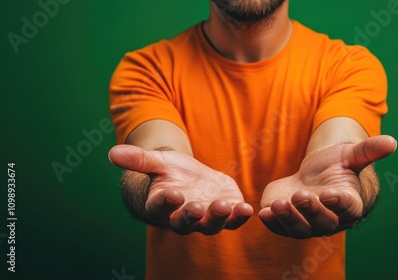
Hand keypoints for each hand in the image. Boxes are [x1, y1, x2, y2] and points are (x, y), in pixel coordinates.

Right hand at [108, 145, 252, 234]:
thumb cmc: (169, 172)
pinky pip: (233, 219)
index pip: (162, 207)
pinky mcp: (226, 212)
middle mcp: (183, 217)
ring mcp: (206, 217)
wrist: (189, 179)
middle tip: (197, 207)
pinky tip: (247, 208)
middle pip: (186, 222)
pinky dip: (240, 216)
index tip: (172, 194)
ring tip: (224, 206)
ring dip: (219, 217)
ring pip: (212, 224)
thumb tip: (112, 153)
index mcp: (162, 205)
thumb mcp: (156, 162)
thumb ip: (138, 160)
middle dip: (192, 215)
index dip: (166, 202)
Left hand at [259, 135, 396, 237]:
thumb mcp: (350, 155)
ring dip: (288, 218)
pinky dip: (271, 222)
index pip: (346, 207)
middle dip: (310, 210)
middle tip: (301, 195)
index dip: (338, 202)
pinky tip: (263, 212)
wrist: (315, 177)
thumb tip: (392, 141)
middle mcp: (329, 219)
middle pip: (321, 221)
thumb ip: (368, 151)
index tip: (330, 194)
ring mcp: (306, 223)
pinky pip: (279, 227)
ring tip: (279, 204)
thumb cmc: (337, 167)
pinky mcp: (286, 222)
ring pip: (298, 228)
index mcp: (348, 204)